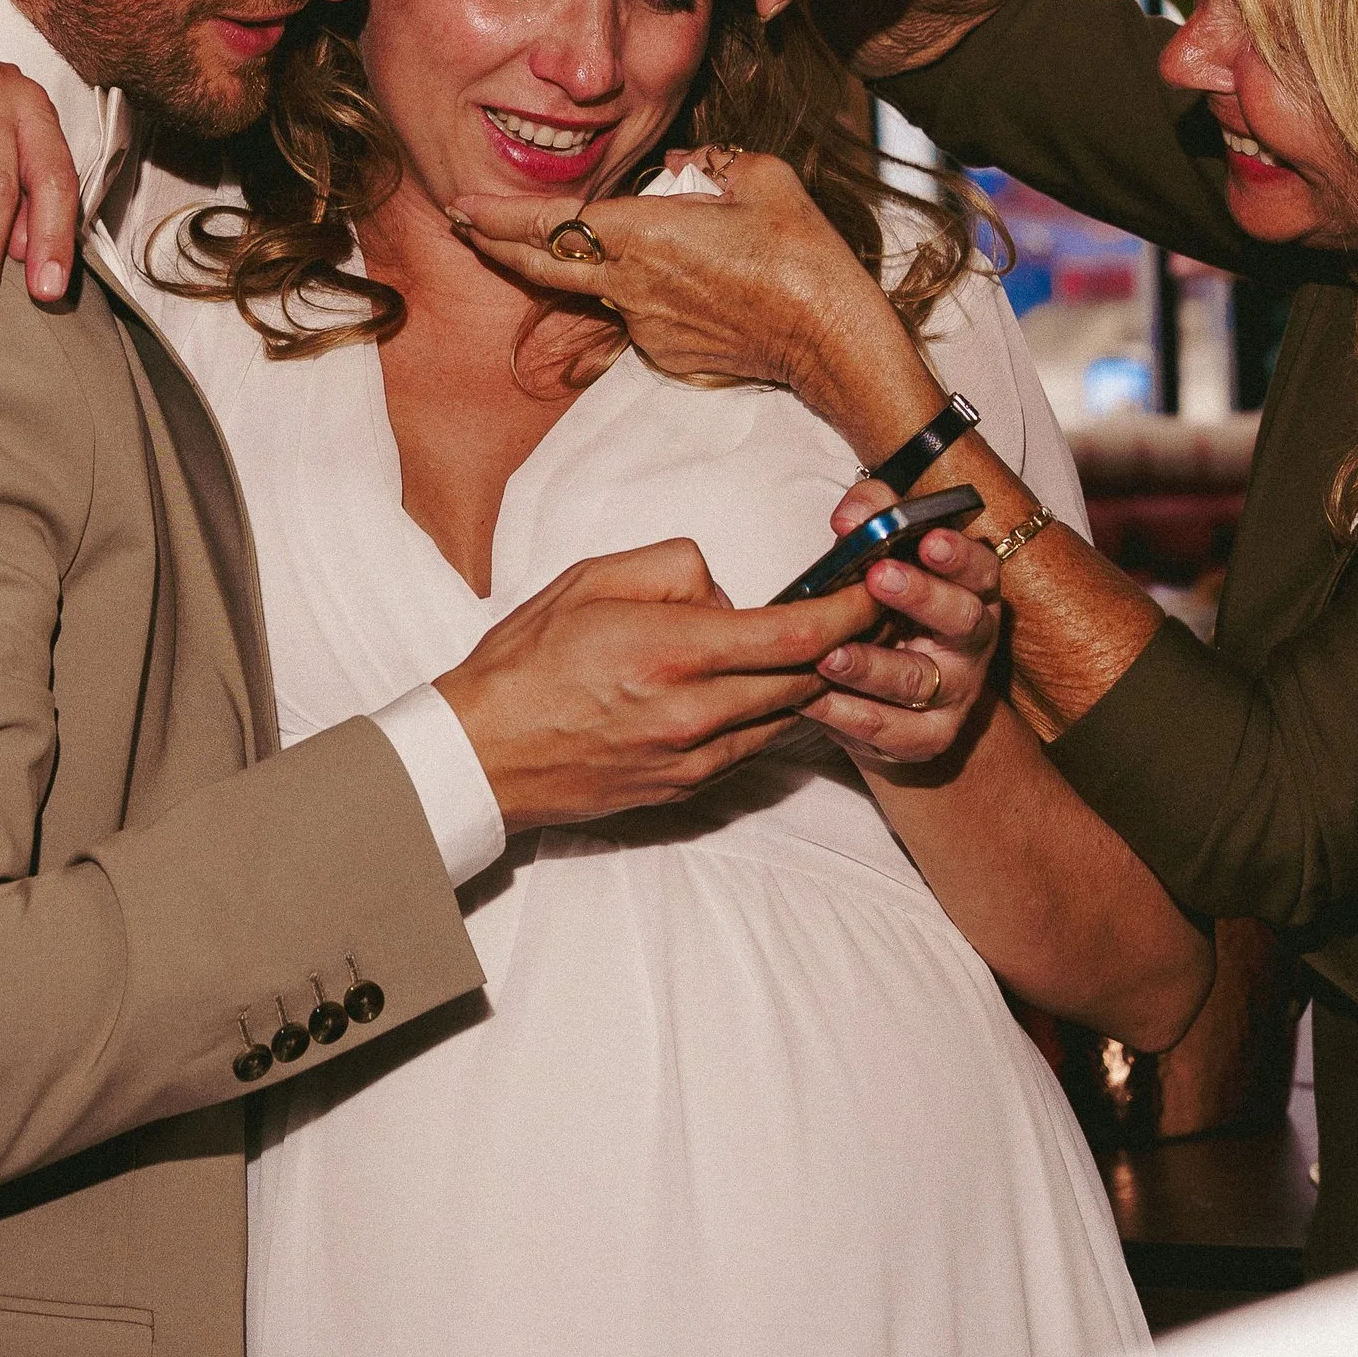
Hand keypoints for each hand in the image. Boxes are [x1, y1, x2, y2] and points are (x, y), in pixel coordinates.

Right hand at [437, 533, 882, 829]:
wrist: (483, 753)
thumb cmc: (527, 660)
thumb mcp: (591, 578)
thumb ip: (674, 568)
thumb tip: (727, 591)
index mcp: (674, 651)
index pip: (796, 634)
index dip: (851, 612)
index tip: (874, 590)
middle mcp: (695, 713)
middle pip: (806, 679)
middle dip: (844, 644)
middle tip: (863, 610)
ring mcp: (694, 759)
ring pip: (786, 716)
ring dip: (809, 681)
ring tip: (814, 646)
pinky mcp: (686, 788)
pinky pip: (751, 746)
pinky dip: (766, 713)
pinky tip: (756, 686)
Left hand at [452, 153, 931, 449]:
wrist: (830, 340)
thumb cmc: (801, 254)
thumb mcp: (763, 178)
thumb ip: (712, 161)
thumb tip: (681, 162)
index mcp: (644, 233)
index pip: (550, 224)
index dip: (498, 217)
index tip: (462, 206)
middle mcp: (630, 283)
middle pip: (541, 266)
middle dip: (495, 245)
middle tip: (463, 223)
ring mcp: (644, 324)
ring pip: (594, 287)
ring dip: (580, 265)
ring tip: (587, 240)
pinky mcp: (665, 353)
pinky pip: (636, 313)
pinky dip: (638, 291)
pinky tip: (679, 280)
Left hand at [803, 480, 1003, 766]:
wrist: (893, 698)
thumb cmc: (884, 608)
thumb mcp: (883, 554)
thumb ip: (872, 517)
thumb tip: (850, 518)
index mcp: (970, 590)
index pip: (978, 568)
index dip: (957, 554)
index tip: (928, 539)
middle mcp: (972, 642)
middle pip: (961, 620)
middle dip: (920, 597)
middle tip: (878, 577)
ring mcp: (955, 693)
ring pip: (917, 679)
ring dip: (871, 666)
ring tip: (829, 654)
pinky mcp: (927, 737)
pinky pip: (887, 727)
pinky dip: (844, 713)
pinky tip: (810, 698)